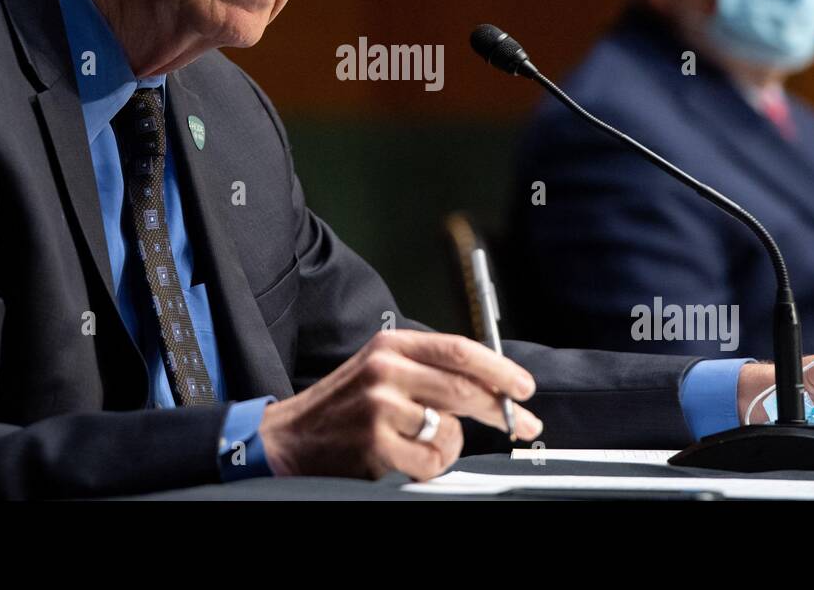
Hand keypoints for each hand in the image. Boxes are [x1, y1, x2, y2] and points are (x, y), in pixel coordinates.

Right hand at [257, 329, 542, 479]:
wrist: (289, 439)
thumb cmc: (342, 407)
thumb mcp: (379, 370)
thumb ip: (426, 370)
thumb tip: (489, 385)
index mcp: (391, 346)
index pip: (460, 350)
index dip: (499, 370)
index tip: (524, 387)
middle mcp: (387, 371)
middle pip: (466, 389)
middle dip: (502, 411)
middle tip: (522, 424)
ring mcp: (380, 407)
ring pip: (452, 431)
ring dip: (450, 446)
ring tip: (424, 446)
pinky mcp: (376, 444)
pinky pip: (431, 462)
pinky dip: (430, 468)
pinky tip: (407, 461)